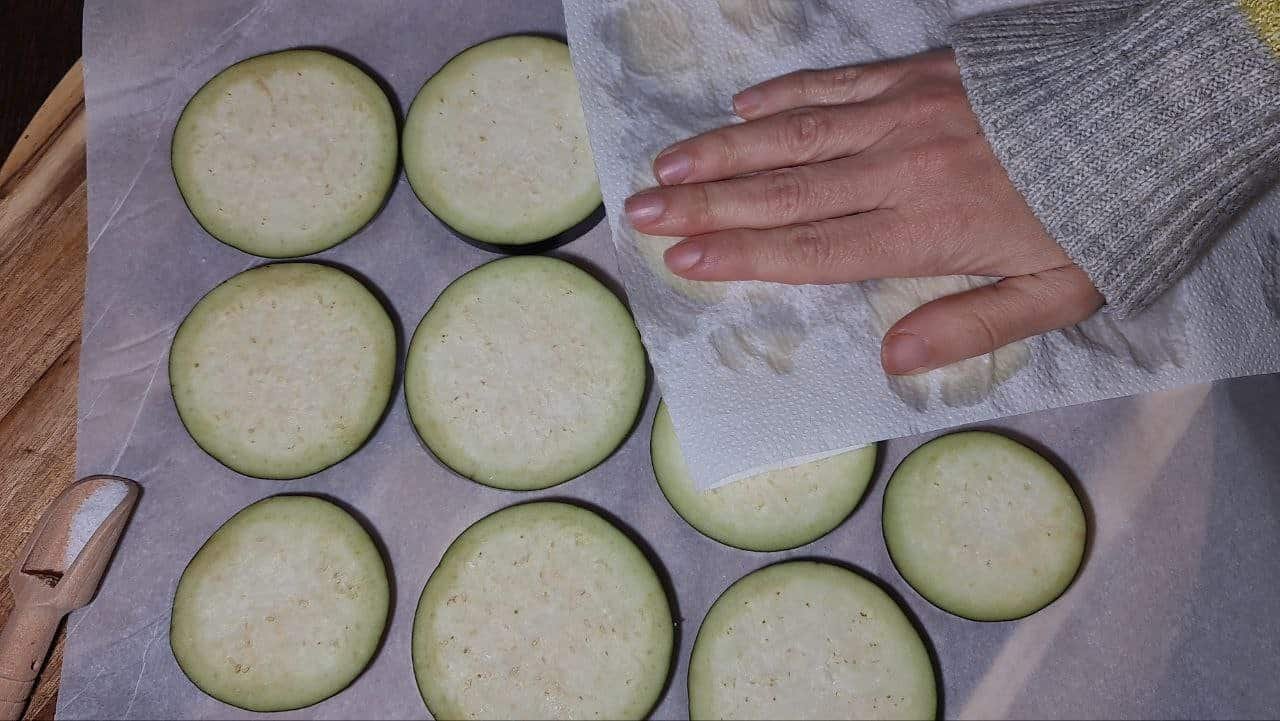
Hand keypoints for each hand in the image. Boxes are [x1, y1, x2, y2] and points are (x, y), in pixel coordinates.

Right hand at [624, 50, 1102, 375]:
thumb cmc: (1103, 212)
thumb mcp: (1057, 295)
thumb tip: (891, 359)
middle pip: (781, 192)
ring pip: (792, 134)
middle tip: (638, 208)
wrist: (1151, 110)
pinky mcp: (920, 72)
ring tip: (665, 161)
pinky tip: (743, 106)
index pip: (810, 249)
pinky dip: (784, 95)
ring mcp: (904, 113)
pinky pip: (836, 82)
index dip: (739, 255)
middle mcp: (898, 168)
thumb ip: (970, 328)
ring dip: (723, 151)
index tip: (679, 256)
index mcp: (924, 229)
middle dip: (703, 203)